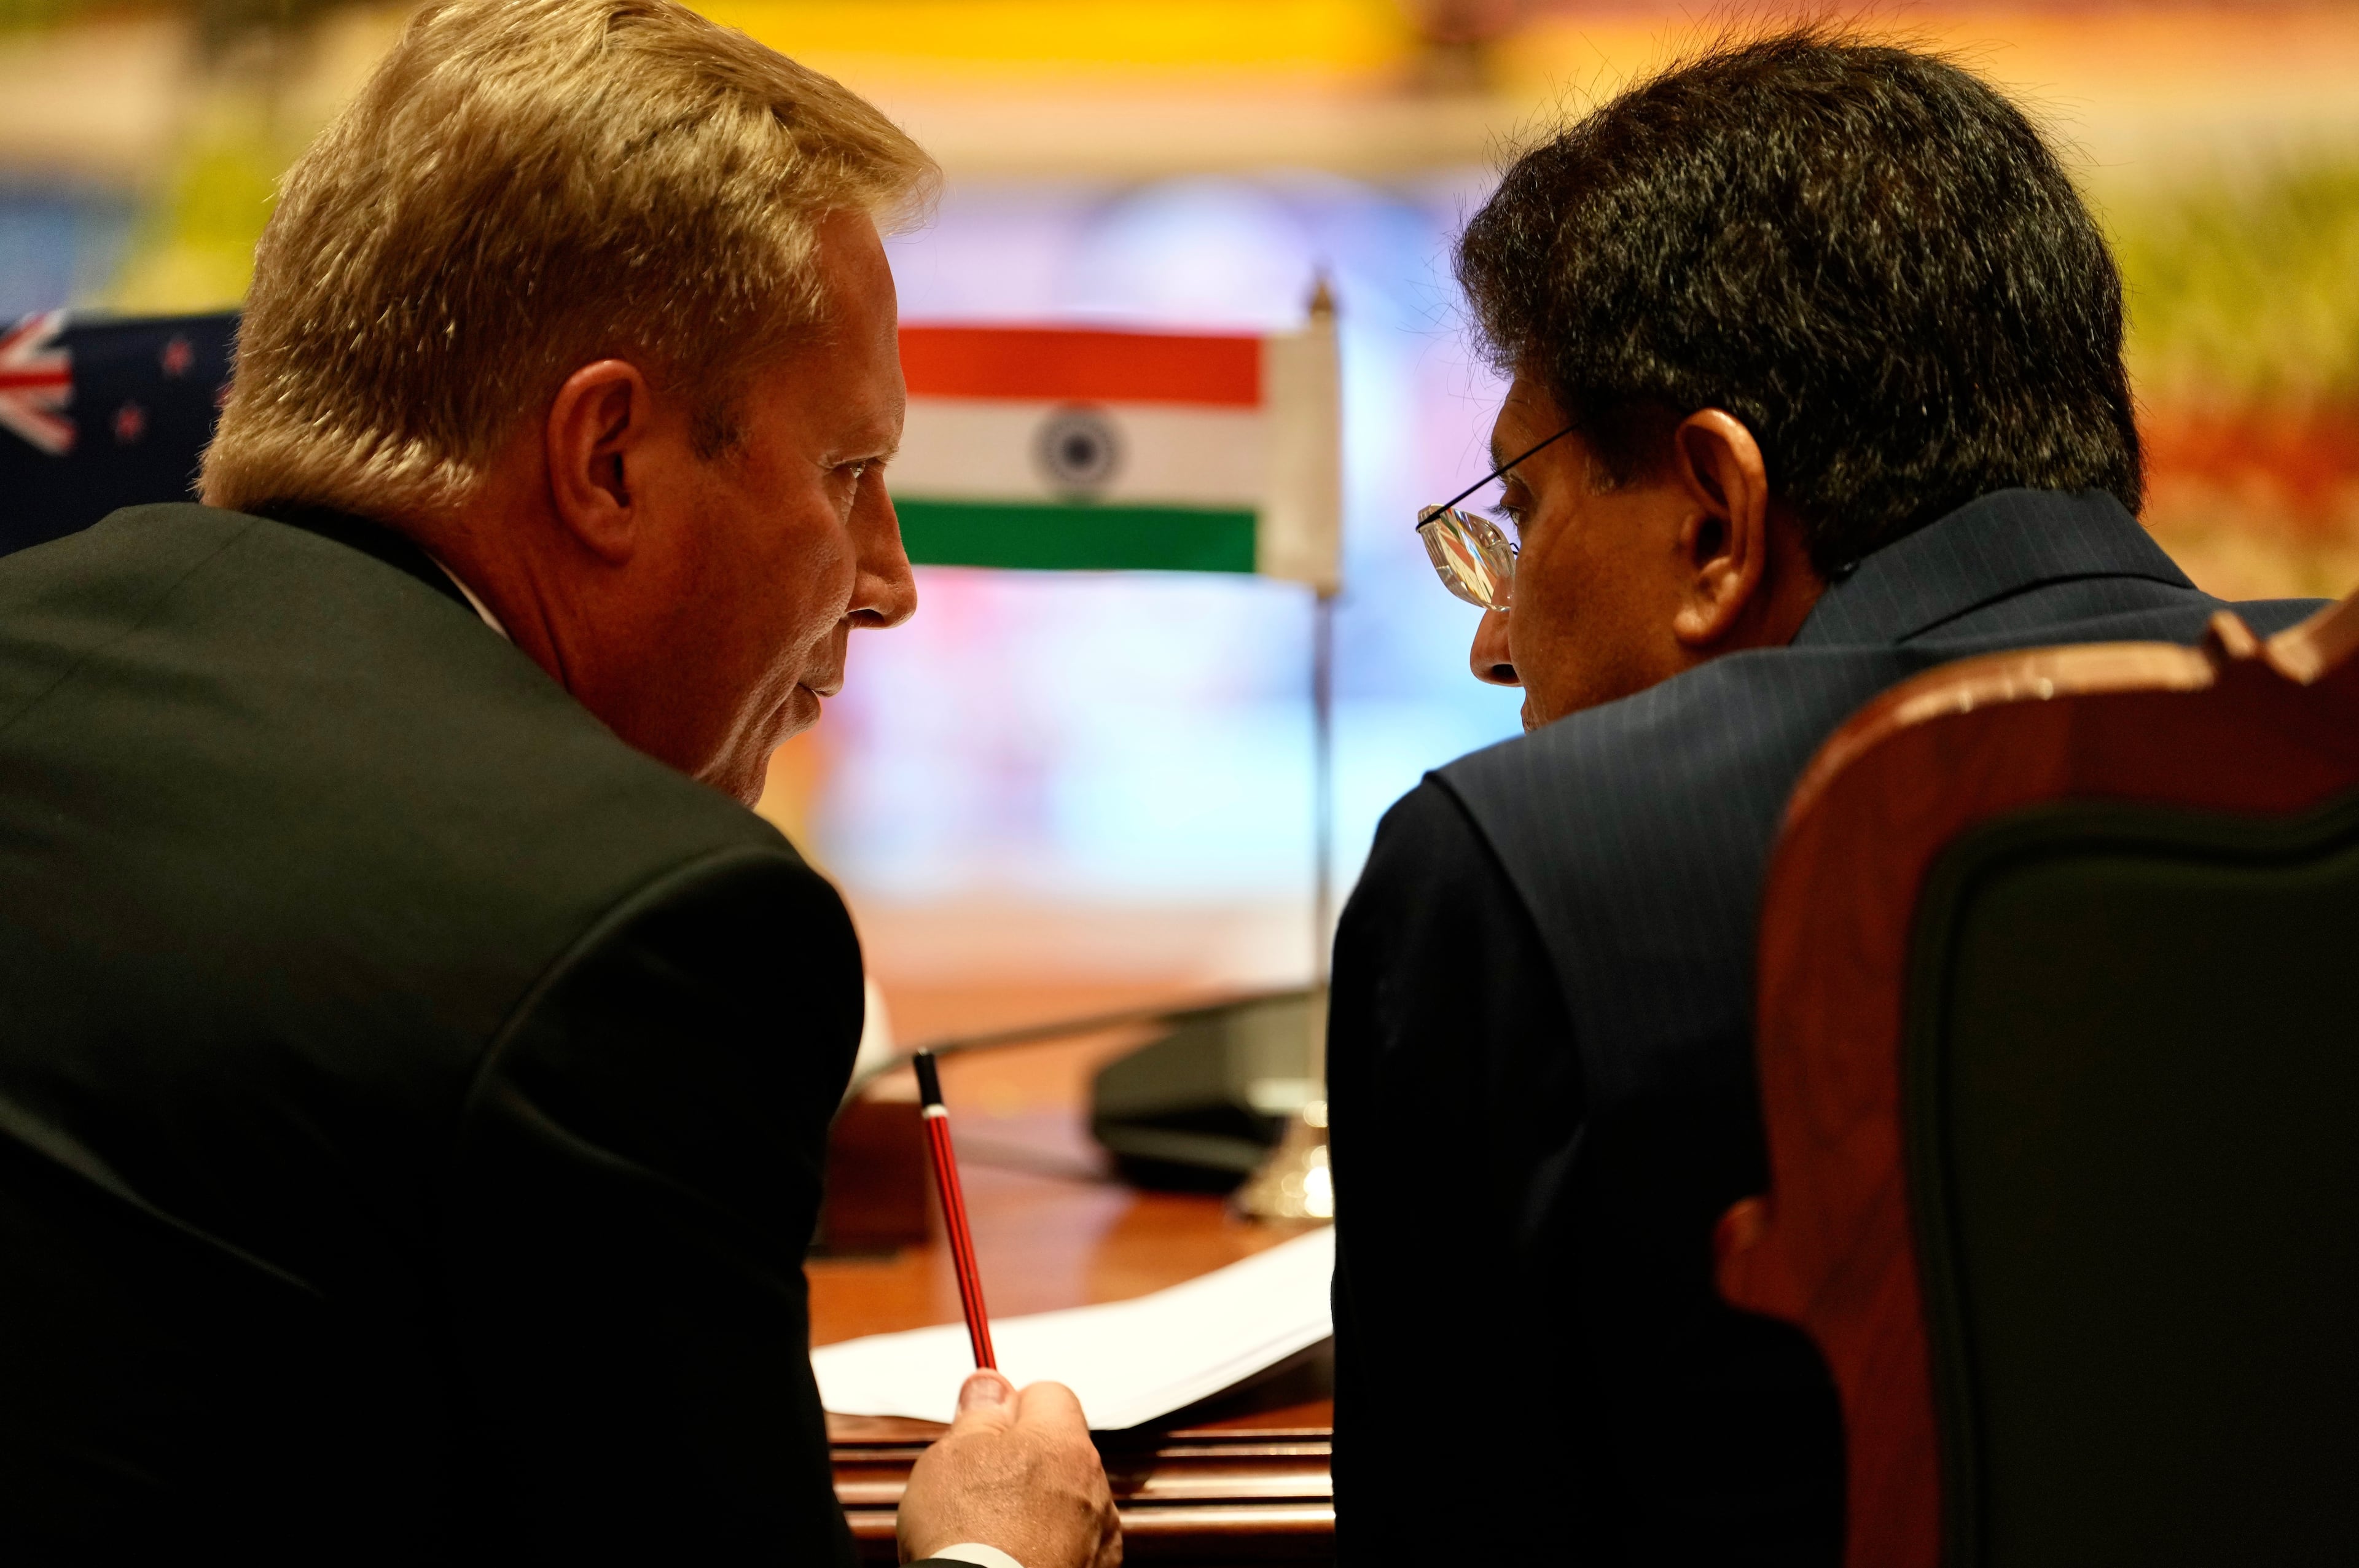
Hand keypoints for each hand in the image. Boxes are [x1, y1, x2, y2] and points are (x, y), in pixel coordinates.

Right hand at [897, 1371, 1120, 1567]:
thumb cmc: (966, 1537)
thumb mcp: (952, 1456)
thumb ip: (978, 1414)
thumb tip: (989, 1383)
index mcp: (1062, 1443)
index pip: (1050, 1393)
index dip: (1010, 1408)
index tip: (982, 1429)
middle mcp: (1092, 1484)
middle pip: (1058, 1449)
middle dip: (1022, 1461)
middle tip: (975, 1489)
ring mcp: (1099, 1533)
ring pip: (1065, 1499)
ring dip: (1036, 1506)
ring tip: (990, 1533)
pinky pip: (1072, 1542)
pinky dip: (1048, 1546)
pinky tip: (1012, 1558)